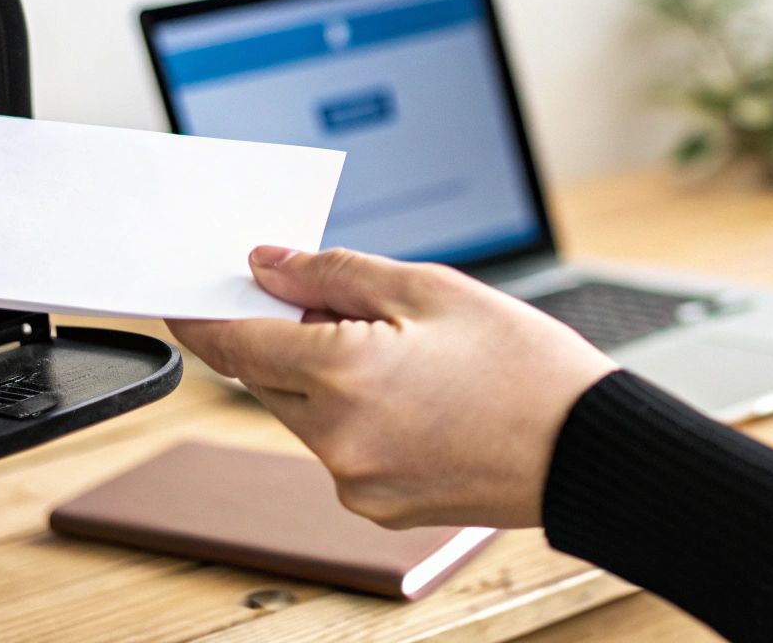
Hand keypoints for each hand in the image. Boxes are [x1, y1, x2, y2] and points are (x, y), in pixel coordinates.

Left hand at [166, 246, 616, 529]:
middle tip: (320, 301)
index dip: (204, 317)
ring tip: (392, 345)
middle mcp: (336, 441)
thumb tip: (268, 266)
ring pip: (302, 415)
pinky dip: (351, 414)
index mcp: (344, 377)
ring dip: (320, 376)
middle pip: (267, 379)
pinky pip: (339, 448)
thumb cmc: (525, 365)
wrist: (588, 451)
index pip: (237, 344)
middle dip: (281, 337)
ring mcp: (355, 483)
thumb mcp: (429, 289)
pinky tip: (408, 390)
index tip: (183, 301)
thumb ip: (333, 273)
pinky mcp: (377, 507)